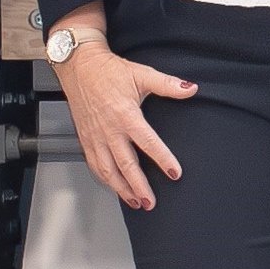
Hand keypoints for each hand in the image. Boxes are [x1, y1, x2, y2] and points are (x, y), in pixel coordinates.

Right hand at [55, 23, 201, 207]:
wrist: (79, 66)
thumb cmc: (108, 71)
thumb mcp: (141, 74)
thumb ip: (167, 84)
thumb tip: (190, 88)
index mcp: (125, 115)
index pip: (147, 142)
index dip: (162, 159)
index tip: (174, 173)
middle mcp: (109, 129)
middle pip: (125, 164)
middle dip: (138, 186)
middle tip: (150, 202)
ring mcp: (95, 137)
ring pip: (107, 170)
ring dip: (121, 189)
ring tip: (135, 202)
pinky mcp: (85, 139)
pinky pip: (94, 164)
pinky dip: (105, 179)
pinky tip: (114, 187)